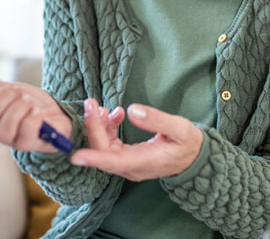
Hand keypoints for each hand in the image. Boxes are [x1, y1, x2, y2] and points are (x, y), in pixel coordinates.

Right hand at [0, 79, 71, 152]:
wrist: (56, 114)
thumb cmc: (29, 102)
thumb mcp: (8, 89)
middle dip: (3, 96)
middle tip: (18, 93)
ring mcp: (12, 139)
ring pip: (3, 128)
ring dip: (19, 107)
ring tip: (30, 103)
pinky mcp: (30, 143)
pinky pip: (25, 130)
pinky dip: (33, 117)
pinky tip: (38, 113)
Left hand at [70, 98, 203, 180]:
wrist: (193, 158)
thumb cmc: (187, 143)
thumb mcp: (179, 128)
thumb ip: (156, 120)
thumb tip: (132, 110)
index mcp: (144, 162)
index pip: (113, 162)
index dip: (94, 158)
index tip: (76, 155)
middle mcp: (131, 167)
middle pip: (103, 150)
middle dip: (93, 126)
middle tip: (91, 102)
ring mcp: (128, 164)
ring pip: (104, 147)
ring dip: (99, 126)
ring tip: (103, 107)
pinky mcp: (127, 158)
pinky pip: (109, 145)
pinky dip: (107, 128)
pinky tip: (115, 115)